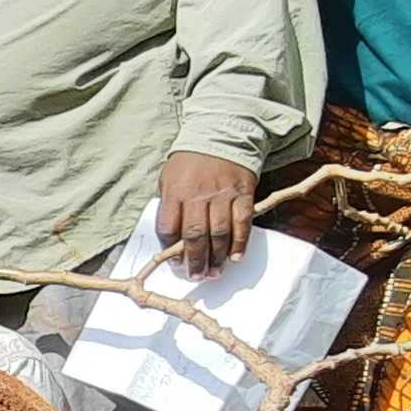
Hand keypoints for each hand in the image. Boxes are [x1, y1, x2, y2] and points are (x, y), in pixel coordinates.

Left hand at [153, 151, 257, 276]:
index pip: (168, 228)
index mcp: (175, 193)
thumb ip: (169, 205)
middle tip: (197, 275)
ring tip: (214, 272)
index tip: (176, 263)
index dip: (171, 250)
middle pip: (195, 236)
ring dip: (217, 257)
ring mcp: (222, 196)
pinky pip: (242, 224)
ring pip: (219, 234)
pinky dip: (240, 243)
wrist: (221, 134)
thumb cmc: (191, 160)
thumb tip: (171, 236)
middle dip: (195, 261)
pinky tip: (236, 257)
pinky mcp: (242, 195)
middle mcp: (198, 196)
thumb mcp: (169, 177)